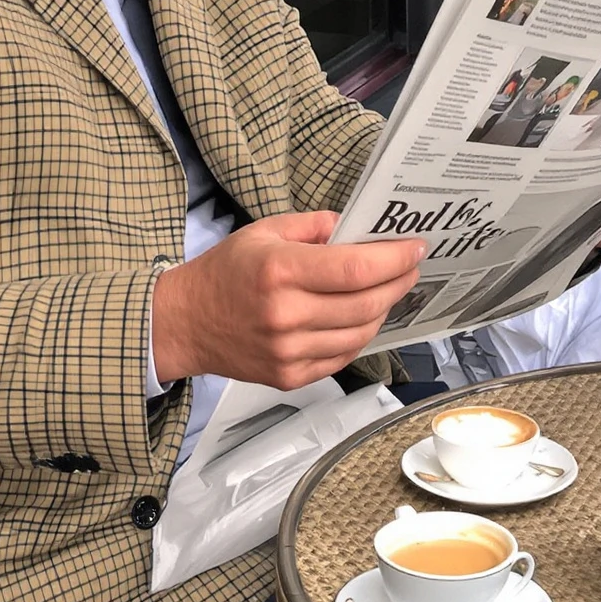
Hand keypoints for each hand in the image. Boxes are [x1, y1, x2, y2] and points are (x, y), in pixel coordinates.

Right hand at [152, 213, 425, 390]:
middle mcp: (286, 314)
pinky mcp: (290, 377)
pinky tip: (360, 316)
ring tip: (386, 289)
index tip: (415, 248)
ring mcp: (289, 351)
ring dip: (383, 309)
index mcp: (279, 270)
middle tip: (409, 266)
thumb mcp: (264, 231)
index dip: (394, 259)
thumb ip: (314, 225)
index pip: (355, 268)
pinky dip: (360, 334)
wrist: (185, 323)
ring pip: (361, 332)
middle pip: (366, 303)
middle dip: (398, 282)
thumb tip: (355, 227)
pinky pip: (343, 356)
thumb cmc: (225, 273)